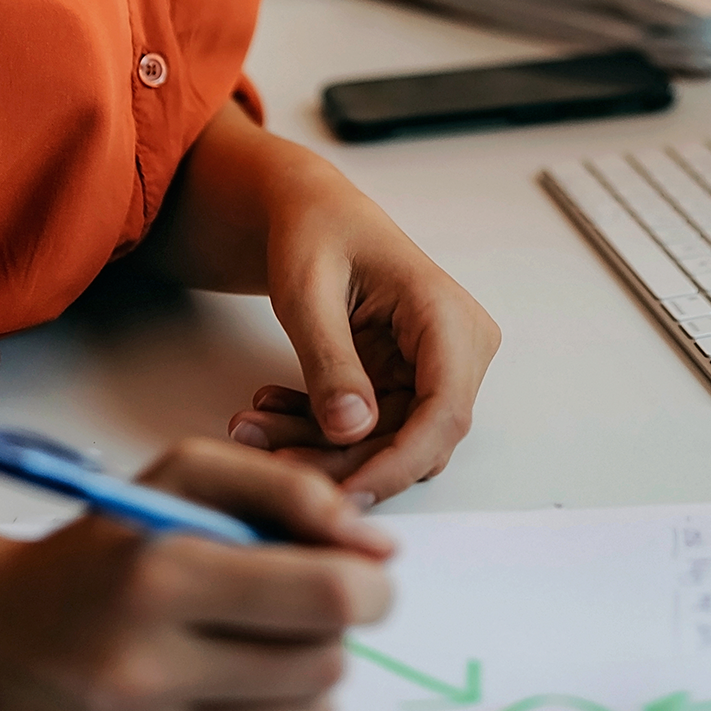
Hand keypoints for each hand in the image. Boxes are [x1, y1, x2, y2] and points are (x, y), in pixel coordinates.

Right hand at [0, 439, 392, 710]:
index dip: (369, 583)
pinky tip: (218, 687)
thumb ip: (287, 490)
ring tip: (255, 642)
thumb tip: (377, 547)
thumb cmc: (96, 552)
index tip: (369, 572)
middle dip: (330, 626)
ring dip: (303, 674)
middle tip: (297, 602)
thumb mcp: (180, 477)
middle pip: (324, 661)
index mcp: (160, 575)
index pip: (324, 596)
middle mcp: (148, 669)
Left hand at [230, 174, 500, 506]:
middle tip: (268, 457)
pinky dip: (319, 429)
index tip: (345, 496)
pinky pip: (370, 429)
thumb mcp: (307, 290)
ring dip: (321, 447)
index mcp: (446, 314)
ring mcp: (434, 369)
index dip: (398, 463)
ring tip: (253, 427)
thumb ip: (330, 359)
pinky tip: (271, 410)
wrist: (312, 214)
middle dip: (341, 459)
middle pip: (414, 436)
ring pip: (388, 442)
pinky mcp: (406, 383)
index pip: (444, 411)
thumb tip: (353, 429)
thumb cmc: (315, 231)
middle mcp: (456, 347)